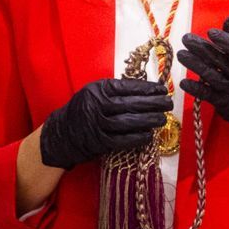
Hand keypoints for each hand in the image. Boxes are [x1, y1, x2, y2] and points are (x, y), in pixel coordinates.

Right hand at [39, 78, 172, 168]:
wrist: (60, 135)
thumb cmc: (83, 111)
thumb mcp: (94, 94)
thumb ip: (115, 91)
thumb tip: (147, 90)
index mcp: (97, 90)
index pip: (127, 87)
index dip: (148, 88)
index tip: (162, 89)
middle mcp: (96, 105)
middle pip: (131, 104)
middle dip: (154, 103)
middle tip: (168, 104)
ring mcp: (97, 124)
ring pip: (129, 121)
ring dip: (149, 120)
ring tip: (163, 119)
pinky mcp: (98, 142)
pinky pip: (123, 140)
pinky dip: (138, 137)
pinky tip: (149, 135)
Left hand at [177, 17, 228, 129]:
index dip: (225, 40)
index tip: (210, 33)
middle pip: (220, 60)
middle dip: (201, 48)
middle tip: (186, 39)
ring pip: (210, 75)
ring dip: (194, 64)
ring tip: (181, 54)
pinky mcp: (221, 101)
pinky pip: (206, 93)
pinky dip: (194, 87)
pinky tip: (184, 81)